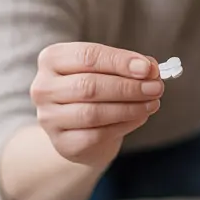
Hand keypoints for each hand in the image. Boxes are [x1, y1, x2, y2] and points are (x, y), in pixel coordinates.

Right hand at [32, 42, 163, 165]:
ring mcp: (49, 117)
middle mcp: (43, 87)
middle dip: (128, 87)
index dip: (120, 62)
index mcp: (51, 59)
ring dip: (129, 107)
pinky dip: (124, 125)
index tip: (148, 68)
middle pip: (89, 86)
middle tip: (156, 88)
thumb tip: (151, 69)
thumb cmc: (96, 90)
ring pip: (93, 113)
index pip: (87, 56)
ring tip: (152, 103)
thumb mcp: (109, 71)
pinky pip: (97, 135)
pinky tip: (140, 117)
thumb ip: (129, 66)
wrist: (80, 129)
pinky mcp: (62, 143)